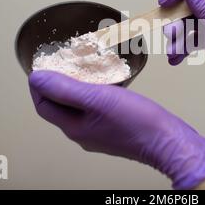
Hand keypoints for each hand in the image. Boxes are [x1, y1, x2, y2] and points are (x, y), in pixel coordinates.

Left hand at [28, 70, 204, 188]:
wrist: (168, 141)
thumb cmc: (137, 122)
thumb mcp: (97, 99)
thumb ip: (65, 88)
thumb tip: (36, 78)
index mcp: (73, 128)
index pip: (43, 105)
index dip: (38, 85)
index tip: (43, 65)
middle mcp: (82, 133)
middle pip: (59, 106)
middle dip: (57, 84)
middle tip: (62, 63)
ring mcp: (98, 132)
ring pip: (78, 107)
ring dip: (76, 87)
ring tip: (83, 68)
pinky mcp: (113, 129)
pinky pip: (94, 109)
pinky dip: (93, 94)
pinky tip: (104, 83)